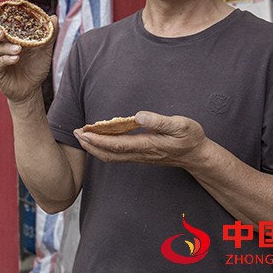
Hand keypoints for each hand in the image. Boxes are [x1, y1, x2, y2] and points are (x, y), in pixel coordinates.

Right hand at [0, 7, 58, 103]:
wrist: (33, 88)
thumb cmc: (35, 67)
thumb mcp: (44, 50)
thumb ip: (49, 34)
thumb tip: (53, 17)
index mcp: (8, 37)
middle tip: (2, 33)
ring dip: (6, 47)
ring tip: (18, 49)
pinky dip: (6, 59)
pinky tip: (15, 58)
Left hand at [73, 111, 208, 166]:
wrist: (197, 156)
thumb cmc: (190, 138)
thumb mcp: (180, 125)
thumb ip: (159, 121)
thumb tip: (138, 116)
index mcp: (147, 145)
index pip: (116, 145)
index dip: (97, 140)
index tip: (83, 133)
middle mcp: (140, 153)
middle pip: (109, 154)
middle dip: (90, 145)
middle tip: (75, 133)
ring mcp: (140, 157)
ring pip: (112, 157)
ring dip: (95, 148)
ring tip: (82, 136)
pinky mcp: (141, 156)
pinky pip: (117, 155)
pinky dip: (104, 149)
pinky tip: (100, 141)